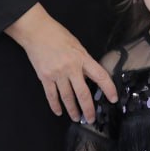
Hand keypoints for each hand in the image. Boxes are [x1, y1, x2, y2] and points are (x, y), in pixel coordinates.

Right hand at [5, 4, 117, 121]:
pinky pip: (51, 95)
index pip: (100, 76)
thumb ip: (83, 62)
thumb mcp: (77, 45)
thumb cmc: (58, 35)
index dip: (108, 89)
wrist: (36, 31)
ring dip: (72, 110)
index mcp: (82, 58)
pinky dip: (55, 105)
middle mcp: (71, 67)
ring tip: (76, 118)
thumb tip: (88, 77)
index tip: (113, 99)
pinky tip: (59, 112)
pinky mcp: (45, 77)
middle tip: (91, 119)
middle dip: (88, 109)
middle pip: (83, 93)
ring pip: (67, 97)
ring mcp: (57, 74)